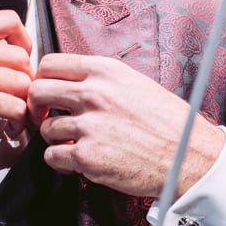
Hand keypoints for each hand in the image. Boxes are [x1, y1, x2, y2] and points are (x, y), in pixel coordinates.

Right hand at [0, 10, 33, 174]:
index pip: (7, 19)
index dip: (24, 39)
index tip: (25, 55)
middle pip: (20, 55)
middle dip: (27, 78)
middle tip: (22, 95)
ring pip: (22, 81)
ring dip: (25, 102)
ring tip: (17, 115)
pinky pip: (17, 106)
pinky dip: (20, 120)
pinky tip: (11, 127)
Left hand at [28, 53, 225, 197]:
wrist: (188, 157)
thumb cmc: (170, 123)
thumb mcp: (138, 84)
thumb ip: (104, 80)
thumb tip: (75, 82)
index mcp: (106, 71)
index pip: (51, 64)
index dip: (43, 78)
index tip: (47, 91)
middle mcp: (95, 94)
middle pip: (38, 91)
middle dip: (37, 107)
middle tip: (45, 117)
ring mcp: (89, 125)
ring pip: (45, 128)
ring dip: (53, 138)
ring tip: (71, 143)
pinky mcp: (88, 156)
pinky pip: (52, 156)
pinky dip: (60, 161)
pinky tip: (76, 161)